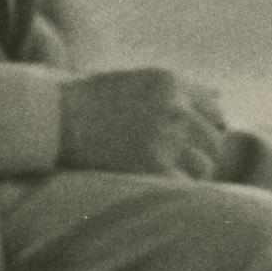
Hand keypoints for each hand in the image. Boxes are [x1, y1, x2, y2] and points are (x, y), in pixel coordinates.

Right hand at [56, 66, 229, 181]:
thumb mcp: (138, 80)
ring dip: (191, 174)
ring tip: (168, 176)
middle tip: (179, 165)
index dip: (207, 131)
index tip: (192, 143)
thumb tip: (220, 95)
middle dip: (201, 154)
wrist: (52, 118)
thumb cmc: (89, 99)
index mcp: (172, 83)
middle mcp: (175, 108)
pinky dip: (178, 190)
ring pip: (205, 166)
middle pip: (213, 142)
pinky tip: (161, 187)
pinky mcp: (153, 167)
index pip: (215, 113)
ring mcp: (166, 138)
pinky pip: (187, 186)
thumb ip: (181, 88)